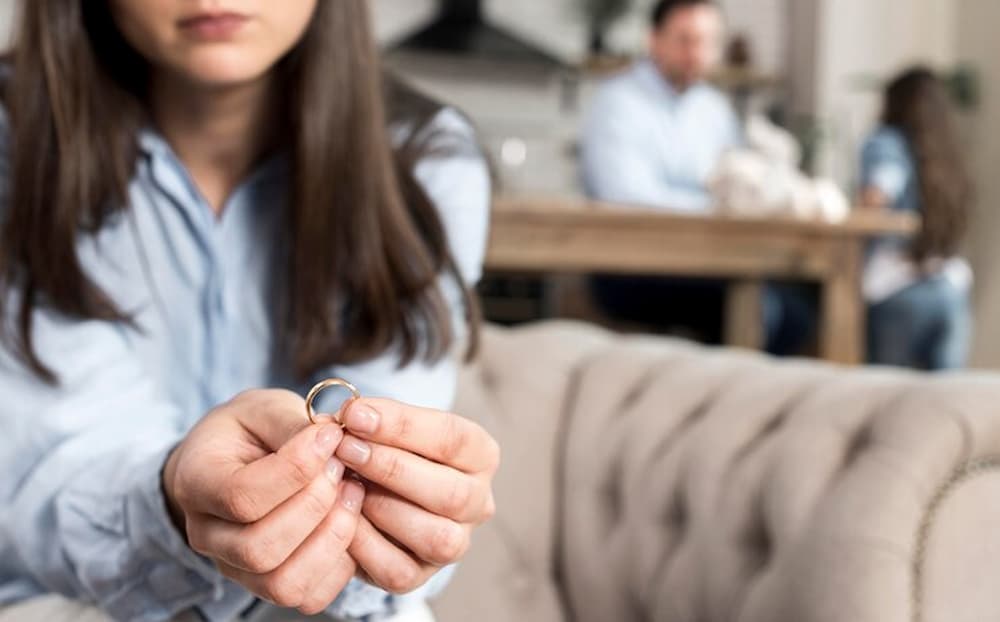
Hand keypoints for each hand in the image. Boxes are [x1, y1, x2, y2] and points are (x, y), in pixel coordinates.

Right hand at [162, 389, 364, 614]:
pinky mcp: (269, 585)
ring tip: (353, 493)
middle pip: (260, 549)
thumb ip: (291, 423)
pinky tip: (350, 521)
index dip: (296, 469)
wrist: (237, 458)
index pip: (242, 496)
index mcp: (197, 484)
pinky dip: (339, 565)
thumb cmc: (250, 430)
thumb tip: (331, 440)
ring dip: (331, 539)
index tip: (331, 436)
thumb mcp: (263, 408)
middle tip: (343, 467)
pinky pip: (309, 597)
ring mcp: (236, 568)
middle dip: (316, 506)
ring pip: (283, 584)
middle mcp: (208, 536)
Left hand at [333, 398, 499, 593]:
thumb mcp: (385, 424)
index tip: (354, 414)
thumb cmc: (382, 446)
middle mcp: (479, 502)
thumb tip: (343, 417)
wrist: (368, 488)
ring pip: (435, 537)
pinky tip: (340, 515)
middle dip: (390, 467)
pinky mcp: (421, 575)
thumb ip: (369, 420)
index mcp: (481, 455)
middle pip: (450, 492)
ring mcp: (455, 543)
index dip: (401, 425)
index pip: (452, 438)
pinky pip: (399, 571)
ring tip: (342, 483)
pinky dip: (364, 544)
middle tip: (344, 447)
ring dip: (382, 507)